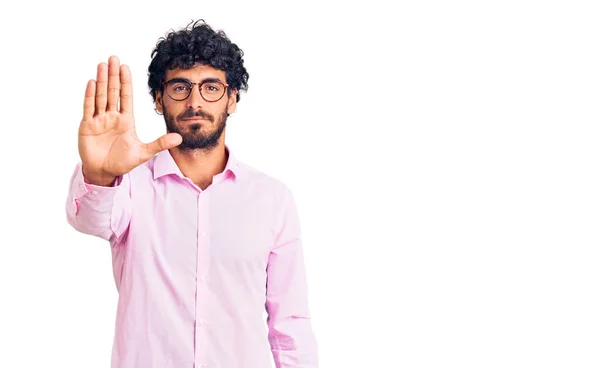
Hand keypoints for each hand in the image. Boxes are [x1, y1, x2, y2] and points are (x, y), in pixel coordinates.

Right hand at [78, 56, 181, 185]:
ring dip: (101, 81)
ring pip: (100, 96)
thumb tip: (180, 138)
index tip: (125, 67)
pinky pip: (89, 108)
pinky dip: (90, 95)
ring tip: (102, 65)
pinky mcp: (87, 126)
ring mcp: (99, 120)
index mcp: (126, 120)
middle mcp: (112, 117)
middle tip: (113, 58)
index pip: (126, 97)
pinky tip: (92, 82)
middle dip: (113, 75)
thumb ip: (160, 144)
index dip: (125, 82)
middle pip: (113, 92)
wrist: (104, 172)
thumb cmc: (123, 162)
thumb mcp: (144, 152)